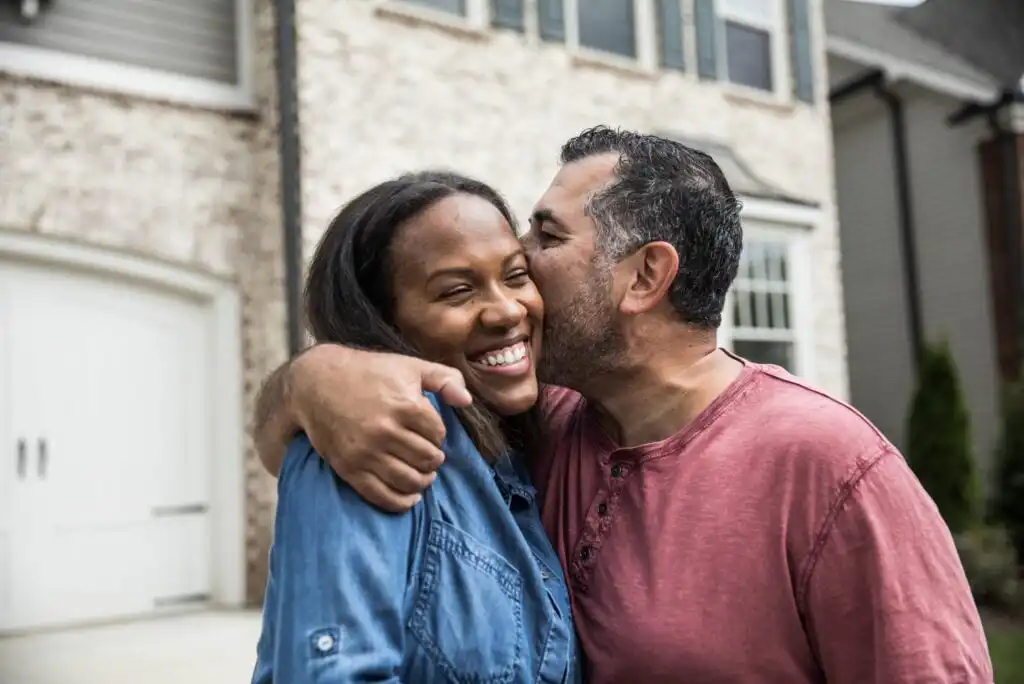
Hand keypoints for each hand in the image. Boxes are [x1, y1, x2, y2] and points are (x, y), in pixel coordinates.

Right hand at [289, 345, 471, 511]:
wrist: (316, 384)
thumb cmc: (368, 372)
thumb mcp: (410, 366)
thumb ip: (444, 378)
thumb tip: (467, 401)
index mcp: (405, 406)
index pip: (438, 434)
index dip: (438, 435)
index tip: (430, 433)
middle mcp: (386, 431)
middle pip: (427, 459)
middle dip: (433, 459)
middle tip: (430, 456)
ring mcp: (366, 452)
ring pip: (409, 480)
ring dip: (423, 481)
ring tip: (423, 474)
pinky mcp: (349, 468)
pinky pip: (382, 496)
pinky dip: (401, 502)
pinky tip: (410, 496)